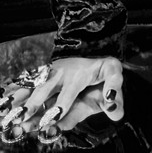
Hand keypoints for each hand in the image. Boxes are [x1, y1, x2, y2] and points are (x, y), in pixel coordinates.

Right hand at [0, 57, 123, 141]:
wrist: (93, 58)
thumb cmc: (102, 72)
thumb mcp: (113, 75)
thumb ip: (114, 90)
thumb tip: (114, 107)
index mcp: (79, 73)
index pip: (69, 91)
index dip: (61, 105)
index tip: (51, 119)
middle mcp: (61, 73)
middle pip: (45, 88)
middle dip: (33, 104)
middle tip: (21, 118)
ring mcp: (48, 74)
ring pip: (31, 87)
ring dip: (18, 100)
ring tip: (6, 114)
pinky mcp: (41, 77)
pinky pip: (25, 85)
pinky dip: (12, 93)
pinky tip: (2, 102)